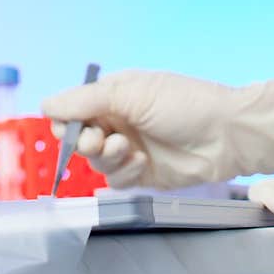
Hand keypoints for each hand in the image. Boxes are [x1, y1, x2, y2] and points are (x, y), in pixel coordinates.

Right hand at [41, 68, 273, 189]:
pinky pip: (116, 179)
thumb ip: (88, 101)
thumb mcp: (133, 93)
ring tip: (129, 148)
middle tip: (97, 140)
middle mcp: (119, 120)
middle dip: (84, 141)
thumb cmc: (184, 103)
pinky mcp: (143, 174)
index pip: (75, 108)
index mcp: (115, 94)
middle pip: (80, 137)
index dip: (66, 121)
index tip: (66, 128)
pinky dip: (125, 173)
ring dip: (108, 156)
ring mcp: (130, 147)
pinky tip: (142, 163)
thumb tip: (46, 104)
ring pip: (97, 161)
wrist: (227, 135)